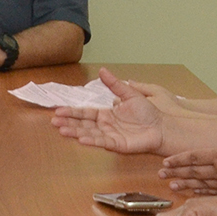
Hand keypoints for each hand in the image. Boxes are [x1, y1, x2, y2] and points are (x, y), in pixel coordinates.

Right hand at [50, 69, 165, 153]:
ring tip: (62, 130)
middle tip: (54, 122)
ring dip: (75, 132)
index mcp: (106, 114)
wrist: (161, 126)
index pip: (85, 113)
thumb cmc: (148, 112)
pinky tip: (81, 139)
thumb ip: (115, 84)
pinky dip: (92, 141)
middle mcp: (106, 126)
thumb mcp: (130, 94)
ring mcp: (110, 136)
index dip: (72, 112)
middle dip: (68, 123)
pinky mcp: (118, 145)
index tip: (58, 110)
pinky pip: (103, 142)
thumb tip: (102, 70)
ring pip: (89, 134)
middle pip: (83, 124)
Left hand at [158, 98, 216, 194]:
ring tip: (171, 187)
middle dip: (176, 173)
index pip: (194, 156)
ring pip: (200, 184)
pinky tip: (194, 195)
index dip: (178, 159)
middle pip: (192, 171)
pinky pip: (213, 193)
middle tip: (160, 175)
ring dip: (185, 185)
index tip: (165, 162)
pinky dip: (202, 194)